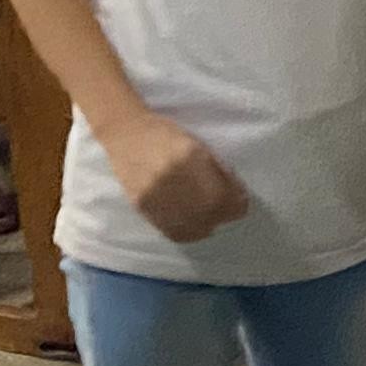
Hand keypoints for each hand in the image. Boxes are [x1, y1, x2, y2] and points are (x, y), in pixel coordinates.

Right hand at [106, 115, 252, 243]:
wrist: (125, 133)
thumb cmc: (165, 134)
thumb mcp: (198, 143)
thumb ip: (217, 168)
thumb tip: (236, 194)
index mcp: (191, 156)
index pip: (224, 196)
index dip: (238, 202)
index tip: (240, 200)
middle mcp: (172, 177)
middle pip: (211, 213)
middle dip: (224, 214)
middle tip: (225, 209)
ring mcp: (155, 194)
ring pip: (193, 226)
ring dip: (208, 225)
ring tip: (209, 217)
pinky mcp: (143, 206)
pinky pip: (173, 231)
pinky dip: (189, 232)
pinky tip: (193, 223)